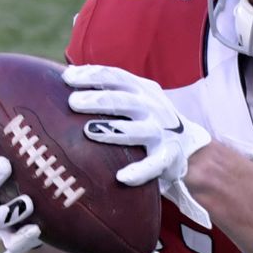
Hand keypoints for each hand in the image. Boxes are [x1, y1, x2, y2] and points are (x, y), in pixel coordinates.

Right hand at [0, 134, 42, 252]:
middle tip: (5, 165)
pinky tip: (36, 230)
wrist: (40, 214)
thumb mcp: (27, 147)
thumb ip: (28, 124)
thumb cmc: (31, 168)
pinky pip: (12, 244)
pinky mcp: (11, 240)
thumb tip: (53, 76)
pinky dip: (22, 239)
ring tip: (26, 202)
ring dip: (8, 210)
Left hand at [64, 64, 212, 227]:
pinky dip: (140, 171)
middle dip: (98, 99)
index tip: (67, 78)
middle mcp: (152, 108)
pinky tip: (121, 177)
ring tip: (88, 130)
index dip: (92, 75)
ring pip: (138, 131)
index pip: (116, 77)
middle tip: (73, 102)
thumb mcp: (134, 98)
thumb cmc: (147, 119)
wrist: (188, 147)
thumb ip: (108, 89)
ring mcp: (162, 132)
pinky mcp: (168, 157)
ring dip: (113, 130)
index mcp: (142, 90)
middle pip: (124, 100)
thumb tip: (64, 77)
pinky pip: (154, 165)